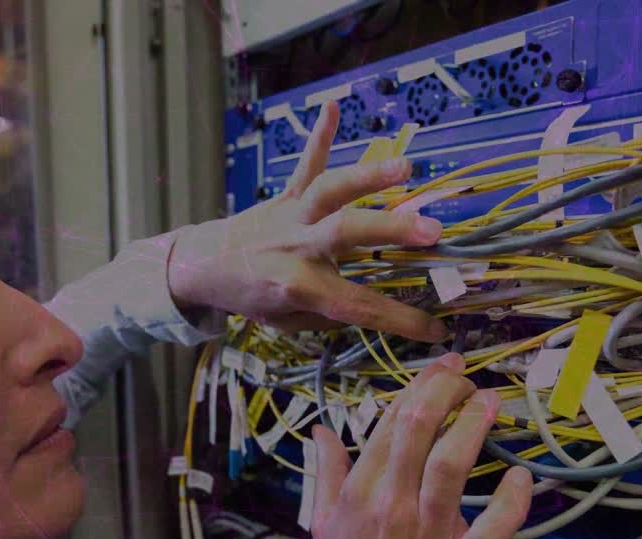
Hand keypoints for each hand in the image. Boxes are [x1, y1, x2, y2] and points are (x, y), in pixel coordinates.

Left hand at [167, 100, 447, 341]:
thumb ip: (330, 314)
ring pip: (330, 190)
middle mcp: (298, 245)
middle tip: (433, 232)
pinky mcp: (285, 194)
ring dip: (367, 176)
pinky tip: (333, 107)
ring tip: (406, 167)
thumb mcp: (289, 321)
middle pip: (348, 233)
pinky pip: (304, 165)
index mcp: (300, 285)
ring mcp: (292, 214)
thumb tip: (378, 306)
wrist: (204, 266)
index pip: (359, 306)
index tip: (437, 329)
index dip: (401, 320)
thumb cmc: (253, 296)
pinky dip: (319, 135)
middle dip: (392, 230)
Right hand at [309, 353, 532, 538]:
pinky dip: (510, 502)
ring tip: (492, 401)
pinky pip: (490, 529)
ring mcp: (428, 535)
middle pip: (418, 430)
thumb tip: (321, 429)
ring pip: (451, 467)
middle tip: (466, 374)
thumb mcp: (324, 525)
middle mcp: (392, 506)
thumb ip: (325, 473)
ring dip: (474, 426)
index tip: (441, 368)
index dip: (418, 386)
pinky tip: (520, 476)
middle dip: (445, 390)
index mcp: (360, 493)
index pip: (389, 423)